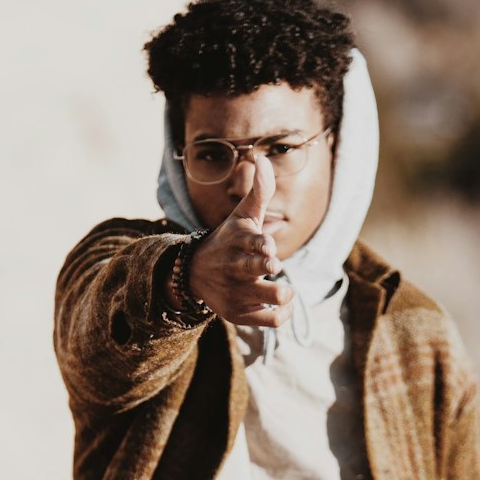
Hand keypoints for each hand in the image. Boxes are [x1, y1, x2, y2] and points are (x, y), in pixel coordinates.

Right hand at [184, 156, 294, 328]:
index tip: (269, 248)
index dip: (262, 245)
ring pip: (268, 297)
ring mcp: (237, 292)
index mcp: (238, 241)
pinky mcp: (239, 313)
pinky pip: (270, 320)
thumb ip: (259, 191)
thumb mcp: (242, 215)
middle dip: (266, 268)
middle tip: (273, 268)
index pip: (251, 242)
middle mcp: (235, 267)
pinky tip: (280, 303)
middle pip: (255, 270)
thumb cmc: (230, 240)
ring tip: (283, 290)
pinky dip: (281, 313)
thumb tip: (263, 158)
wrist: (196, 273)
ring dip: (281, 294)